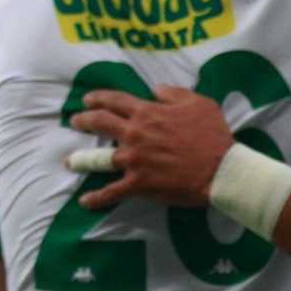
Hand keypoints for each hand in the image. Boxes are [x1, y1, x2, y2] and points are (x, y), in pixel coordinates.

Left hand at [66, 87, 232, 208]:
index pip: (115, 100)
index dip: (98, 98)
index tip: (88, 100)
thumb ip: (173, 93)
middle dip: (83, 120)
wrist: (220, 169)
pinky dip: (97, 198)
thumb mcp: (199, 103)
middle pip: (99, 122)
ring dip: (81, 159)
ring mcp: (133, 159)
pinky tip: (86, 201)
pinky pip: (111, 192)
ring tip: (71, 161)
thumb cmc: (213, 135)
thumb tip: (155, 89)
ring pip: (98, 158)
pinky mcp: (138, 183)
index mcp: (147, 112)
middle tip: (75, 122)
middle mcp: (134, 133)